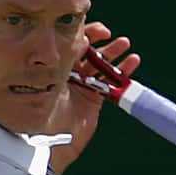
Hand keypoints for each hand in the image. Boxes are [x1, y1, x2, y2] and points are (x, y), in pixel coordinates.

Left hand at [49, 26, 140, 173]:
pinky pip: (111, 83)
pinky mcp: (95, 99)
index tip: (97, 32)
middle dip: (103, 42)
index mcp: (57, 67)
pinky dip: (123, 72)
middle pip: (90, 52)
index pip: (74, 45)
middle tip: (112, 37)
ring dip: (115, 53)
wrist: (50, 142)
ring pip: (102, 65)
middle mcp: (72, 74)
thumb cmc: (43, 112)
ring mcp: (85, 86)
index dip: (87, 35)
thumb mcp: (53, 81)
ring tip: (124, 44)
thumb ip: (67, 60)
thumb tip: (83, 40)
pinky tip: (132, 62)